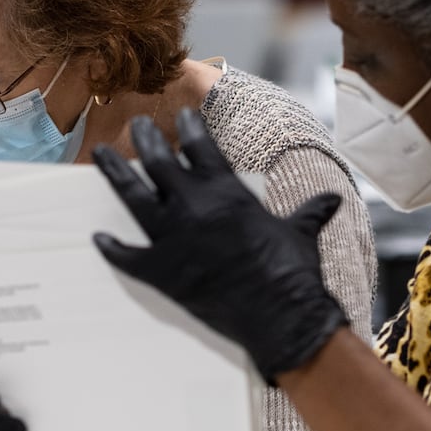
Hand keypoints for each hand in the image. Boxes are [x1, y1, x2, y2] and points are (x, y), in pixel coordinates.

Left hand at [92, 109, 348, 383]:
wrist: (281, 316)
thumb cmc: (294, 272)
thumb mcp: (301, 233)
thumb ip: (310, 213)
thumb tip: (332, 200)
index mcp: (227, 192)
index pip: (201, 146)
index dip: (190, 127)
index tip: (182, 114)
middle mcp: (194, 207)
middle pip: (159, 162)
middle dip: (146, 139)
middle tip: (136, 124)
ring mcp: (172, 238)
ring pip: (133, 197)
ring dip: (114, 173)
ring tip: (100, 154)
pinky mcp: (161, 272)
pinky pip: (128, 257)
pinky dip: (113, 250)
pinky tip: (99, 240)